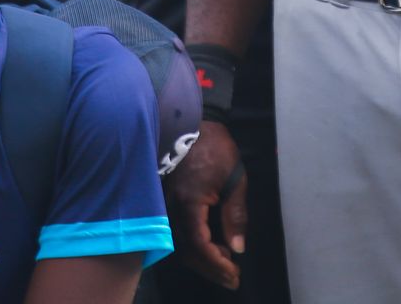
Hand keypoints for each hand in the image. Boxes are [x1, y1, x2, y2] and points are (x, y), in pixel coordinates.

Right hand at [165, 120, 245, 289]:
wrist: (187, 120)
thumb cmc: (213, 145)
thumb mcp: (234, 177)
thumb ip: (235, 214)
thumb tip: (237, 247)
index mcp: (190, 202)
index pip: (201, 245)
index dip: (217, 264)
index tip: (235, 273)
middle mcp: (172, 207)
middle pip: (187, 252)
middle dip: (211, 269)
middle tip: (232, 278)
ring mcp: (164, 203)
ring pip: (179, 245)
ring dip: (201, 260)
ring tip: (224, 263)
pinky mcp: (163, 200)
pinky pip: (174, 232)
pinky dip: (191, 246)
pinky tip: (208, 246)